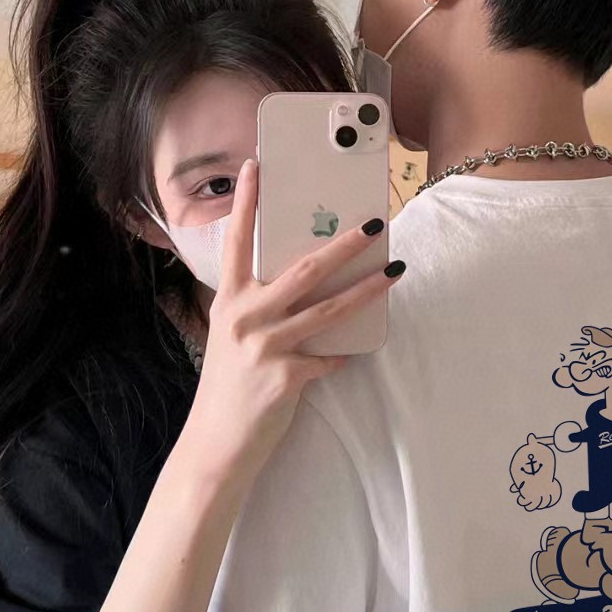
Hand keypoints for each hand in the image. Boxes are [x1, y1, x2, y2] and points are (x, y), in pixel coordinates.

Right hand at [185, 160, 401, 475]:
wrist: (217, 445)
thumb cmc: (230, 388)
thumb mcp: (235, 340)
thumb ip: (263, 311)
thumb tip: (310, 287)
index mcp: (229, 303)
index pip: (237, 242)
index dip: (246, 203)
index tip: (255, 167)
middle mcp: (244, 318)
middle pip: (304, 269)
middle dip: (344, 244)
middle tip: (373, 223)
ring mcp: (265, 347)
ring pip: (328, 310)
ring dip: (367, 289)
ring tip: (395, 271)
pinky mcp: (285, 378)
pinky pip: (329, 359)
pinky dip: (342, 357)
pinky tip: (349, 357)